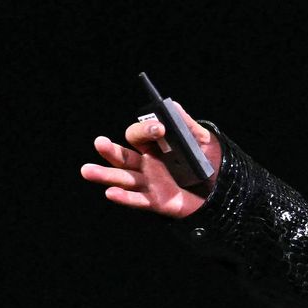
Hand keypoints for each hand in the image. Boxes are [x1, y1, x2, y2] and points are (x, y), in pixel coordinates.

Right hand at [78, 100, 222, 218]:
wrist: (221, 190)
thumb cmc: (209, 163)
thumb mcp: (202, 141)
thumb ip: (187, 125)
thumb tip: (172, 105)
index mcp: (154, 147)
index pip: (139, 135)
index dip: (146, 129)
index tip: (160, 128)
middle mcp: (146, 164)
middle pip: (122, 156)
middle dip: (110, 150)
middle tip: (99, 142)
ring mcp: (148, 183)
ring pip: (122, 178)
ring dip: (105, 174)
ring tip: (86, 170)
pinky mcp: (155, 201)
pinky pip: (137, 200)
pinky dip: (124, 197)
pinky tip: (110, 193)